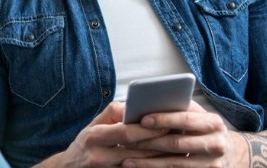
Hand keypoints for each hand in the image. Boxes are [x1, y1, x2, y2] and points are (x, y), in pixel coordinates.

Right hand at [37, 102, 168, 166]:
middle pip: (136, 151)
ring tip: (179, 150)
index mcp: (94, 136)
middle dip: (159, 144)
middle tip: (180, 137)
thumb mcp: (93, 125)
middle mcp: (99, 156)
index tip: (168, 123)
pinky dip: (151, 167)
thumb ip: (113, 113)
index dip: (148, 129)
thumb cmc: (86, 143)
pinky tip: (163, 162)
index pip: (126, 132)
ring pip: (139, 165)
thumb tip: (134, 106)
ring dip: (160, 158)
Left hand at [120, 100, 244, 166]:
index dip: (164, 119)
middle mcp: (217, 144)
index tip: (142, 120)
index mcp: (214, 123)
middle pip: (177, 144)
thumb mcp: (198, 116)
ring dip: (148, 162)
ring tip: (127, 160)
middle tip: (127, 141)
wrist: (229, 153)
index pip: (186, 119)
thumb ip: (180, 108)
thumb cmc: (203, 129)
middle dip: (149, 142)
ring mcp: (213, 164)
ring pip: (175, 164)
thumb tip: (149, 102)